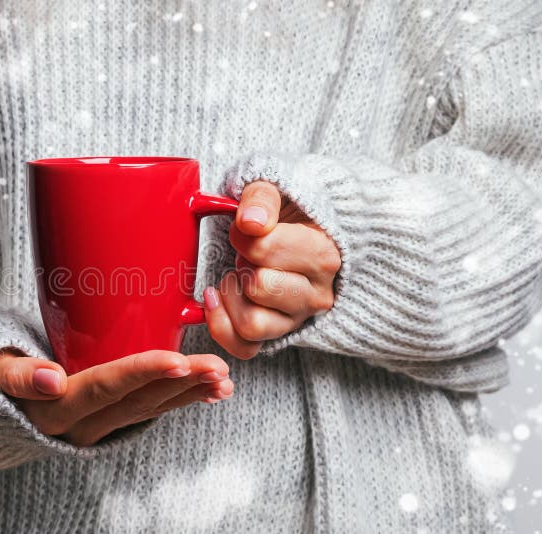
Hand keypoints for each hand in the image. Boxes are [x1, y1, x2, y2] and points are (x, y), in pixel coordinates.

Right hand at [0, 349, 233, 446]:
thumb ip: (19, 375)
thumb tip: (51, 378)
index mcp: (56, 409)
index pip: (105, 387)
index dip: (142, 373)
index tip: (178, 361)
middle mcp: (82, 425)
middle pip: (138, 402)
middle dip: (181, 384)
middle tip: (217, 368)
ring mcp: (99, 427)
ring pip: (151, 409)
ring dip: (190, 393)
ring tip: (223, 379)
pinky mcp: (111, 421)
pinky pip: (151, 411)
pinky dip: (183, 399)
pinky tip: (211, 391)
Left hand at [203, 181, 340, 358]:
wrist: (297, 229)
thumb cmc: (284, 211)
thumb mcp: (275, 190)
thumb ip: (262, 199)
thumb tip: (250, 223)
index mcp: (324, 255)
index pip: (264, 250)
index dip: (241, 236)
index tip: (244, 227)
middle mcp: (318, 294)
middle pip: (259, 287)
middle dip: (242, 265)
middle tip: (246, 254)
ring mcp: (298, 319)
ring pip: (252, 323)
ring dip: (233, 296)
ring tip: (238, 275)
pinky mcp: (279, 336)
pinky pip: (245, 348)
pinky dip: (222, 326)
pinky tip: (217, 299)